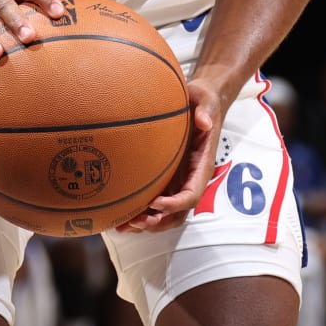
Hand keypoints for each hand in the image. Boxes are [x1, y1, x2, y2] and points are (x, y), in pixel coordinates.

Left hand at [116, 80, 220, 233]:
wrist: (200, 99)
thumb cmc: (202, 99)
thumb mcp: (205, 99)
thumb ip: (205, 110)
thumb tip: (204, 121)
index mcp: (201, 164)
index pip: (192, 194)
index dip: (175, 204)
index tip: (155, 203)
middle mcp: (191, 177)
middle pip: (179, 212)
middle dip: (159, 221)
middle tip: (135, 222)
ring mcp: (178, 179)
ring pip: (166, 212)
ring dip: (147, 223)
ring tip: (122, 226)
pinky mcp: (166, 176)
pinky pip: (155, 200)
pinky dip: (140, 211)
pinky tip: (120, 215)